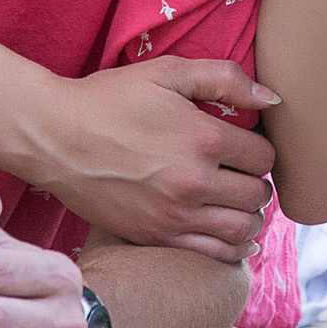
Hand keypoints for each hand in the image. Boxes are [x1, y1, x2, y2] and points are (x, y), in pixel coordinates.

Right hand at [19, 57, 278, 262]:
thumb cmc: (110, 99)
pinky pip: (213, 255)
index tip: (243, 145)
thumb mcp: (166, 73)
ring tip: (233, 200)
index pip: (264, 157)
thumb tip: (272, 99)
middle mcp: (194, 182)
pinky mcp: (155, 237)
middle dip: (256, 182)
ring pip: (242, 229)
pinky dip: (230, 246)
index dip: (259, 149)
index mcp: (203, 138)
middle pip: (258, 195)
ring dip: (247, 215)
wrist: (54, 137)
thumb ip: (224, 79)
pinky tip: (224, 230)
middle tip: (240, 173)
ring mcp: (175, 216)